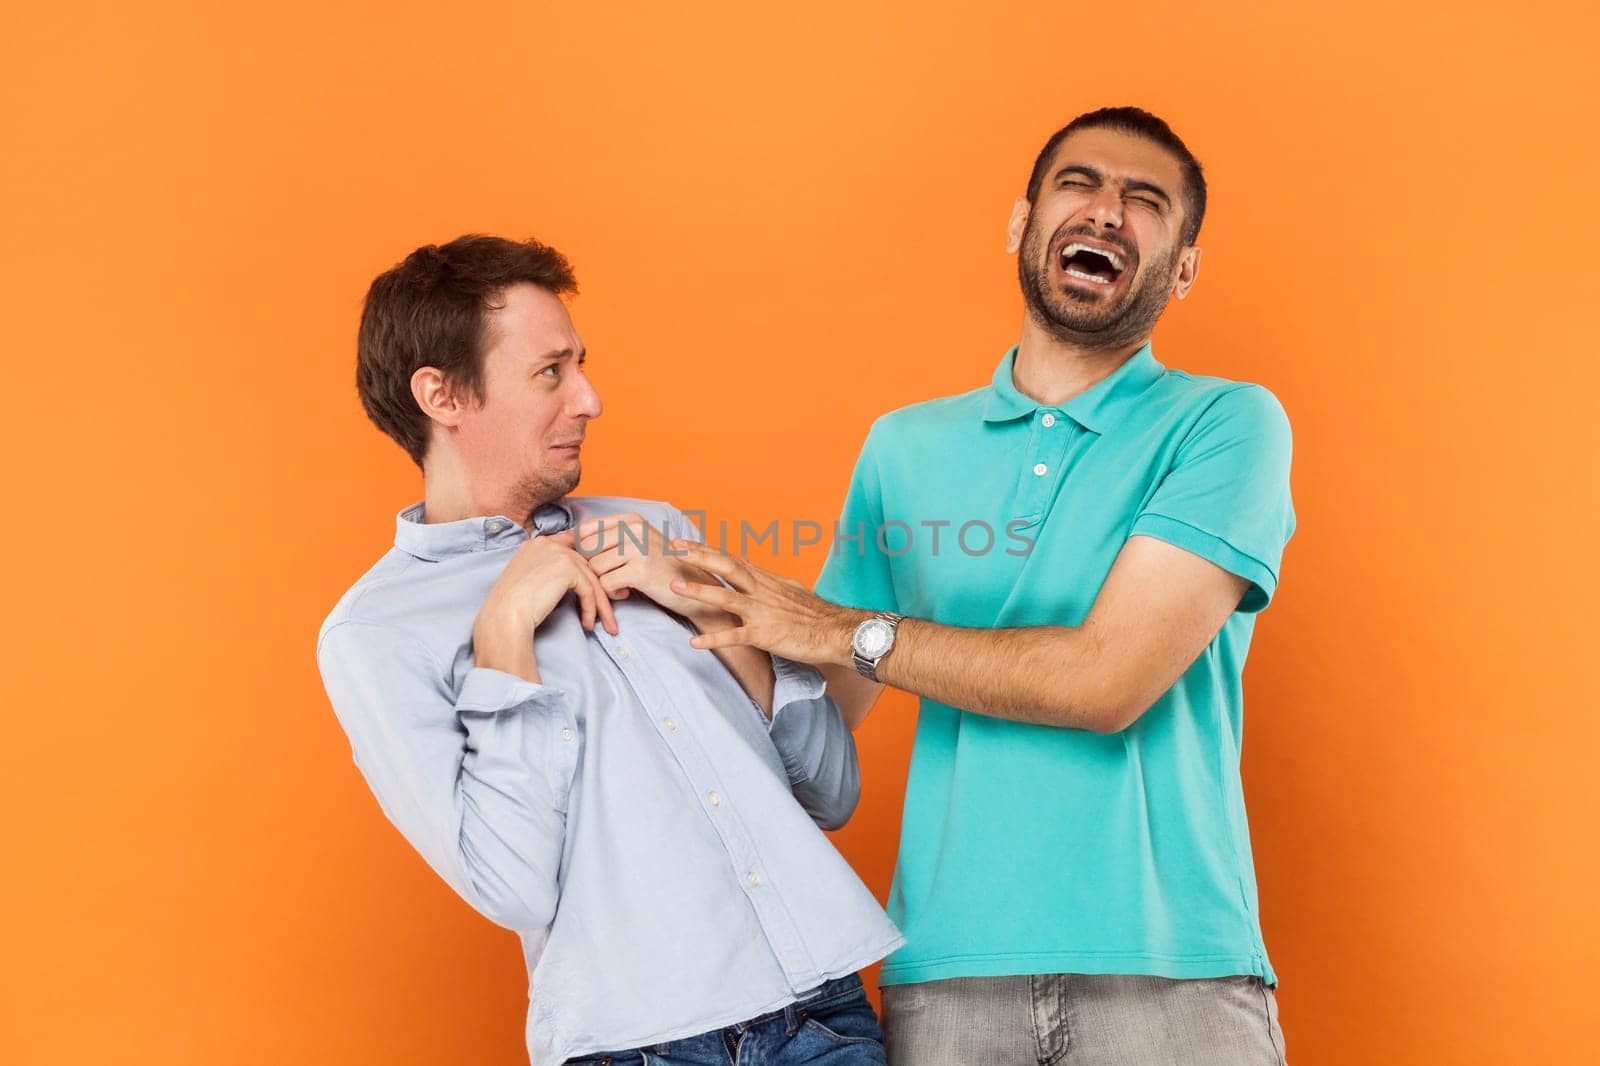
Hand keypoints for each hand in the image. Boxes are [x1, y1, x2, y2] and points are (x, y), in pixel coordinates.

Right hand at [474, 529, 618, 651]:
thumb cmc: (512, 607)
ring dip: (601, 604)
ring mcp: (558, 553)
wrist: (504, 616)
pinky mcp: (566, 569)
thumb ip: (550, 573)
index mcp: (537, 544)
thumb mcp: (530, 580)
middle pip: (585, 565)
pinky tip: (588, 624)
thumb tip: (578, 581)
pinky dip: (591, 609)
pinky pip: (588, 590)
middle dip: (600, 591)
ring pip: (591, 578)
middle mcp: (548, 544)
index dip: (588, 566)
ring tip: (607, 624)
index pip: (573, 548)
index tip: (601, 586)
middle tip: (608, 613)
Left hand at [576, 513, 734, 627]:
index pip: (586, 529)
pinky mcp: (640, 571)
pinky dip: (613, 594)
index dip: (583, 550)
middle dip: (592, 567)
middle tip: (609, 576)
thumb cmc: (662, 566)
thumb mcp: (640, 541)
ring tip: (621, 585)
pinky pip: (606, 584)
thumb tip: (570, 538)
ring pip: (595, 568)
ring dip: (603, 582)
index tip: (594, 563)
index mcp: (631, 519)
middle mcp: (635, 529)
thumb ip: (612, 536)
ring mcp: (638, 548)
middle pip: (587, 549)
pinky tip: (627, 593)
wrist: (695, 585)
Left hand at [665, 539, 865, 665]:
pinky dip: (714, 639)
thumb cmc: (815, 614)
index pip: (731, 559)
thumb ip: (767, 579)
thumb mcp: (790, 589)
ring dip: (698, 591)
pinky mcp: (765, 635)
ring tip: (674, 586)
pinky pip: (735, 636)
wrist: (837, 632)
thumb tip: (750, 566)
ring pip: (725, 597)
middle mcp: (761, 591)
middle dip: (699, 557)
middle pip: (726, 567)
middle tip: (674, 548)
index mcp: (765, 580)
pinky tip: (694, 642)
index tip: (684, 543)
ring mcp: (761, 612)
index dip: (707, 550)